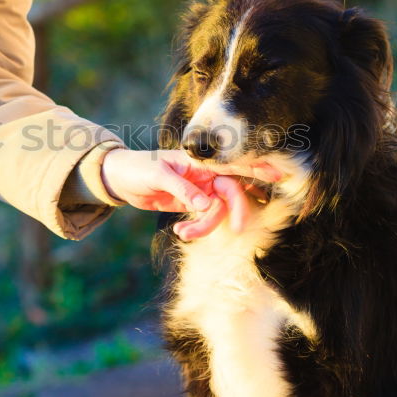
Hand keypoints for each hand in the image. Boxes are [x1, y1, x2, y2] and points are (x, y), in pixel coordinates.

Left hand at [100, 148, 264, 239]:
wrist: (120, 178)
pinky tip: (180, 232)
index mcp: (200, 162)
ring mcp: (199, 191)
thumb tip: (207, 205)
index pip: (232, 166)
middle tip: (237, 229)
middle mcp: (204, 176)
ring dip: (204, 227)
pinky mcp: (191, 204)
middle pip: (230, 194)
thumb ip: (184, 189)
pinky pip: (203, 220)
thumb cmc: (138, 168)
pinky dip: (195, 229)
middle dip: (234, 212)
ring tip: (183, 234)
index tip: (277, 177)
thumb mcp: (159, 176)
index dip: (256, 171)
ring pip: (216, 212)